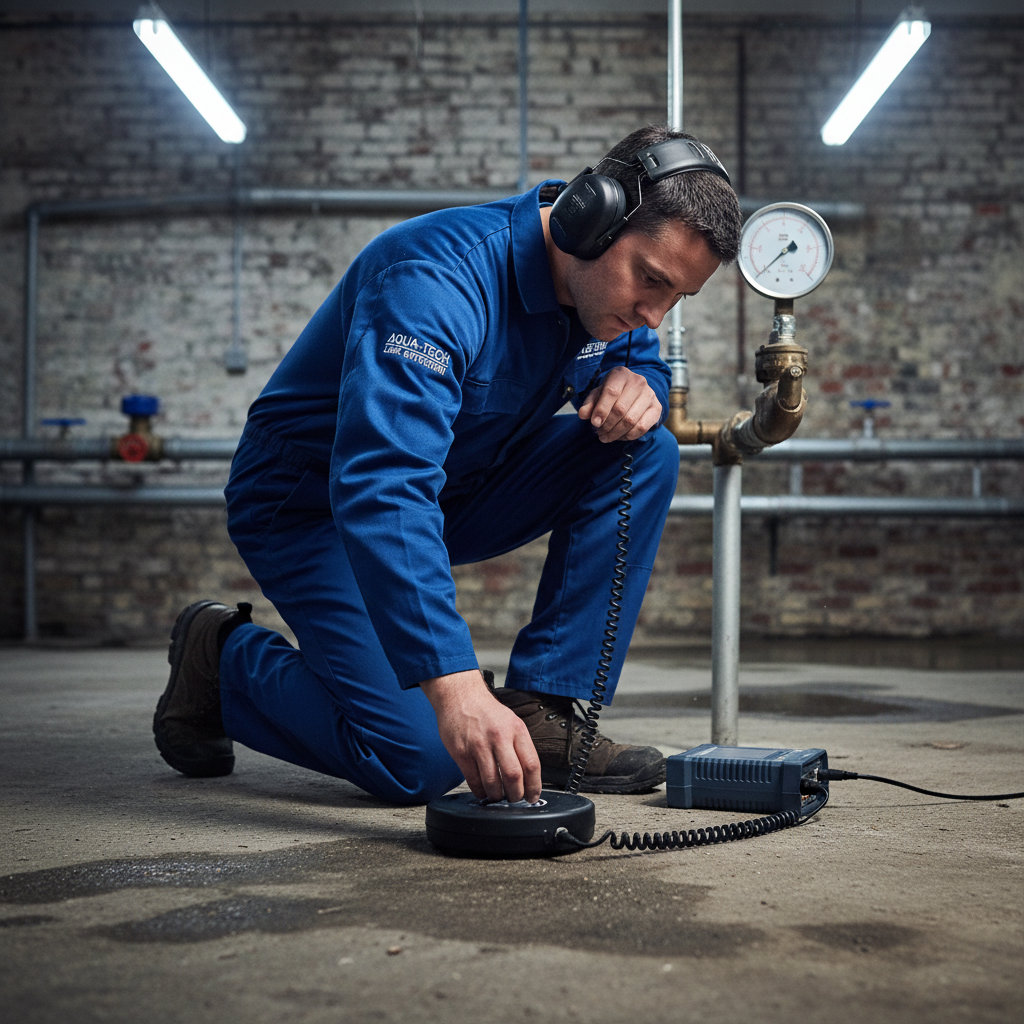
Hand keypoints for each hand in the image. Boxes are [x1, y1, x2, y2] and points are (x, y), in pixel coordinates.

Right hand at [421, 670, 541, 802]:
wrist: (461, 697)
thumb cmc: (487, 712)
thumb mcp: (512, 722)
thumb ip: (520, 746)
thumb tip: (529, 776)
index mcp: (516, 730)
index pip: (531, 764)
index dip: (534, 786)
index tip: (533, 796)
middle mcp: (499, 737)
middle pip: (514, 776)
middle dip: (516, 795)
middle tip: (515, 799)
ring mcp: (479, 745)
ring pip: (493, 782)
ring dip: (497, 796)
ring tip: (498, 796)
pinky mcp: (461, 752)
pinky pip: (473, 780)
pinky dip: (480, 791)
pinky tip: (483, 791)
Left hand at [577, 366, 662, 442]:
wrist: (634, 392)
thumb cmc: (612, 393)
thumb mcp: (598, 394)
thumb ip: (590, 403)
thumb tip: (583, 414)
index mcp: (621, 374)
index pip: (611, 392)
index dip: (602, 410)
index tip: (594, 423)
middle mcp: (638, 382)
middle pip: (621, 409)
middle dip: (607, 425)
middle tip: (599, 433)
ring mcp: (650, 394)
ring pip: (631, 420)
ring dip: (616, 433)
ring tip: (605, 437)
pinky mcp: (656, 408)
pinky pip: (642, 427)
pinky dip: (628, 436)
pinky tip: (619, 437)